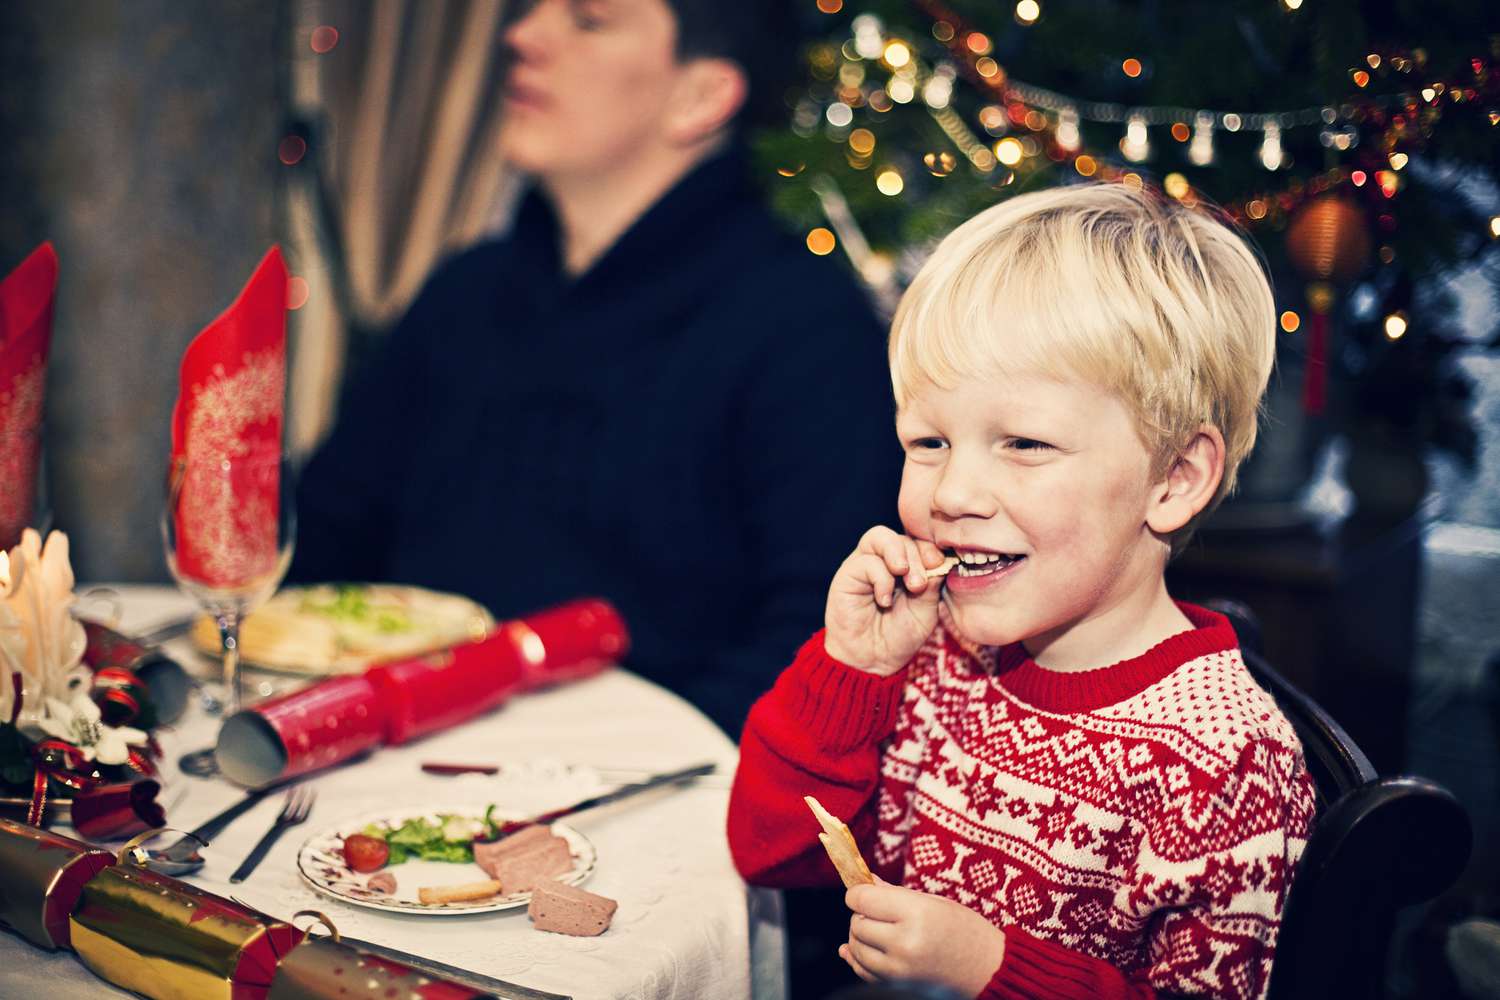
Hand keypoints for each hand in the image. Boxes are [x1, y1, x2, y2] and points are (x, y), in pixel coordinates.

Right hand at [824, 527, 946, 675]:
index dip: (931, 549)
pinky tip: (884, 600)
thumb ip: (931, 586)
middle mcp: (885, 561)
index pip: (920, 542)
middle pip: (902, 537)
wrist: (872, 661)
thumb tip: (940, 562)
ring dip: (897, 554)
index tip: (940, 566)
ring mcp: (865, 565)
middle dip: (916, 557)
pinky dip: (881, 578)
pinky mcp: (847, 575)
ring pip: (880, 537)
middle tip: (919, 584)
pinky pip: (866, 562)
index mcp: (907, 566)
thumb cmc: (899, 636)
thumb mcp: (925, 611)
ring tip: (905, 577)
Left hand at [840, 877, 1004, 997]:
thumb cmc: (966, 931)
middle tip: (874, 910)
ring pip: (857, 949)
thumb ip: (895, 893)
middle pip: (858, 924)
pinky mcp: (897, 987)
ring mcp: (900, 970)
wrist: (989, 971)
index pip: (863, 900)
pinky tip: (855, 949)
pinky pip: (863, 972)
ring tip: (875, 929)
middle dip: (861, 914)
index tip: (860, 889)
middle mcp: (905, 944)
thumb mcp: (934, 902)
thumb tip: (865, 881)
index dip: (857, 892)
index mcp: (917, 914)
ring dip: (859, 937)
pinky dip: (857, 959)